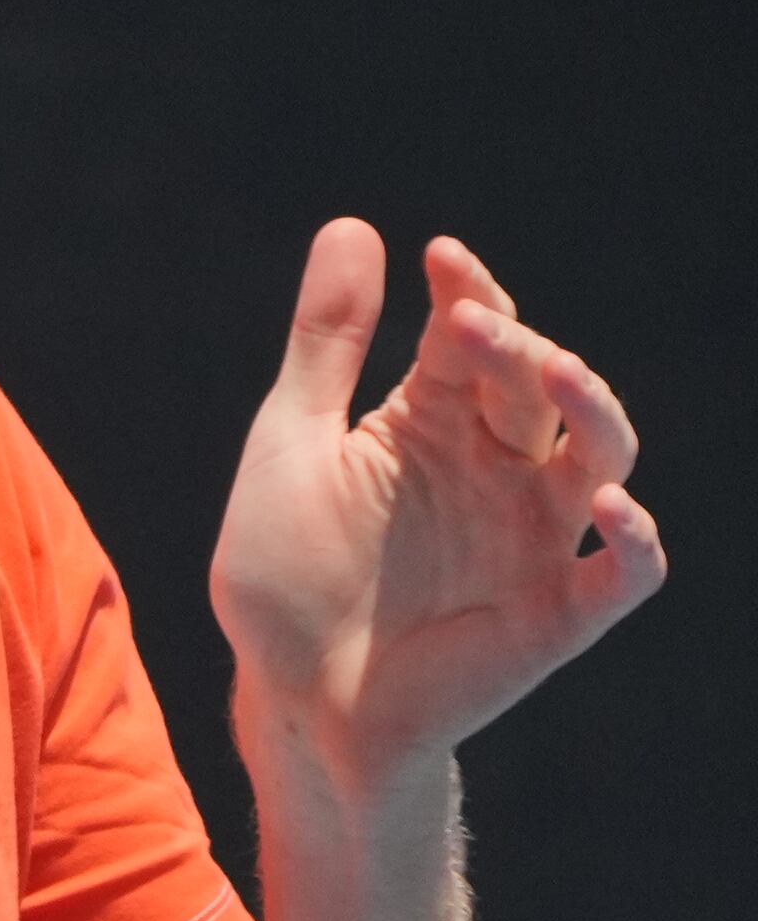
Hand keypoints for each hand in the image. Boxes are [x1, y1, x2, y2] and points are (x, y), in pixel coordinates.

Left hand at [210, 219, 665, 800]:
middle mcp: (499, 467)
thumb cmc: (286, 573)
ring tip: (556, 374)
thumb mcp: (293, 445)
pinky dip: (634, 539)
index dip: (469, 292)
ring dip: (593, 409)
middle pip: (541, 385)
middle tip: (468, 323)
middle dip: (516, 346)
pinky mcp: (557, 613)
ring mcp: (535, 537)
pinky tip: (610, 505)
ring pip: (604, 455)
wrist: (293, 696)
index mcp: (434, 422)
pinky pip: (623, 573)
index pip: (473, 338)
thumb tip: (354, 224)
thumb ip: (325, 344)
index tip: (441, 258)